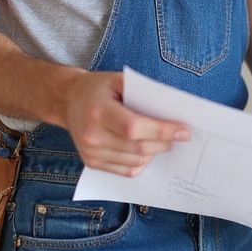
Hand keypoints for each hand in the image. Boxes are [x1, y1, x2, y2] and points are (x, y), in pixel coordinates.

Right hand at [62, 71, 189, 176]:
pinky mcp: (92, 163)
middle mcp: (92, 136)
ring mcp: (91, 153)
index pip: (134, 128)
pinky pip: (126, 170)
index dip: (162, 131)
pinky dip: (141, 162)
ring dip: (155, 152)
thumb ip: (144, 94)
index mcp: (98, 111)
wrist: (67, 100)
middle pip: (138, 147)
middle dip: (164, 143)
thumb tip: (173, 112)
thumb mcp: (119, 80)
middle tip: (180, 136)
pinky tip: (146, 149)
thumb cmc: (98, 89)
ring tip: (163, 141)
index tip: (184, 131)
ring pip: (135, 161)